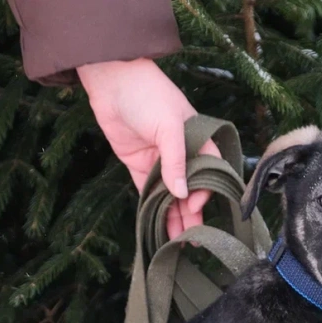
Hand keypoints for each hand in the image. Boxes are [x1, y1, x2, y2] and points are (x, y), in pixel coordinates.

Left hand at [76, 58, 218, 239]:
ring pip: (170, 195)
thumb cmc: (149, 95)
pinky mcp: (139, 165)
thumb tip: (181, 195)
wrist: (111, 80)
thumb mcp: (169, 126)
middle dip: (192, 214)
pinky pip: (149, 191)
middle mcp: (181, 153)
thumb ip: (176, 162)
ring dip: (174, 217)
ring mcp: (160, 161)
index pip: (209, 172)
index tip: (193, 204)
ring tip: (178, 242)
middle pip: (191, 189)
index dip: (204, 191)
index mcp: (198, 141)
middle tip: (194, 239)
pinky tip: (158, 227)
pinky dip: (153, 209)